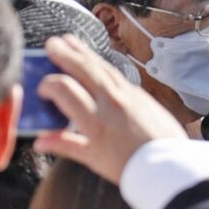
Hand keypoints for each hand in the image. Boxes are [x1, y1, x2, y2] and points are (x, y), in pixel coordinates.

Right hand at [33, 35, 185, 183]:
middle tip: (51, 44)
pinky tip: (95, 60)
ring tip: (69, 41)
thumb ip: (66, 146)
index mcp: (95, 122)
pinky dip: (102, 63)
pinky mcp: (142, 95)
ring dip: (84, 52)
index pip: (65, 90)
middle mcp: (112, 104)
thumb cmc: (131, 167)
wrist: (168, 165)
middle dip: (65, 55)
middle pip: (85, 70)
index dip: (48, 85)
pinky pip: (117, 73)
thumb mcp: (94, 160)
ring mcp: (129, 96)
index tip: (42, 89)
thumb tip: (40, 142)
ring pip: (102, 67)